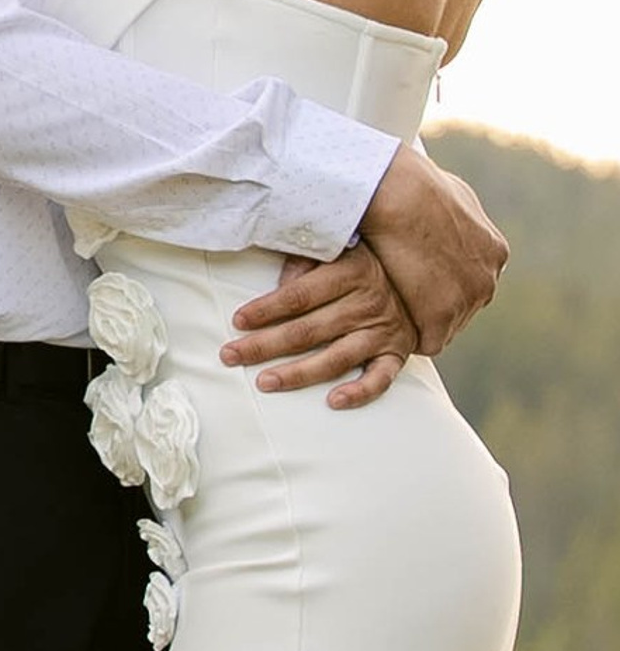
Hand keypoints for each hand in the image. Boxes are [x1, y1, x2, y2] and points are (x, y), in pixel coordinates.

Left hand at [222, 246, 415, 410]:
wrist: (419, 279)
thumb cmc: (363, 264)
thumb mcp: (340, 249)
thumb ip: (308, 260)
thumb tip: (280, 279)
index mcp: (351, 272)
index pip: (299, 295)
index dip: (266, 309)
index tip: (238, 320)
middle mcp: (368, 303)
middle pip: (308, 330)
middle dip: (265, 345)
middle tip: (231, 355)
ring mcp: (383, 332)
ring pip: (336, 357)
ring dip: (298, 373)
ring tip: (265, 382)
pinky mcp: (396, 354)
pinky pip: (380, 378)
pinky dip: (359, 392)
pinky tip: (334, 401)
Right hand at [357, 144, 506, 353]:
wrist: (399, 195)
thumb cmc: (414, 185)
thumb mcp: (453, 194)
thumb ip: (461, 216)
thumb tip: (452, 214)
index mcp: (494, 251)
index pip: (471, 281)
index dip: (442, 284)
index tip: (417, 281)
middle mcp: (488, 278)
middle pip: (462, 306)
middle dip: (435, 305)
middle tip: (401, 297)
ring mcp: (467, 300)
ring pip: (446, 325)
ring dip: (420, 320)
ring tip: (390, 307)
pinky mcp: (442, 317)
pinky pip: (428, 342)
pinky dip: (409, 336)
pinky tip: (388, 321)